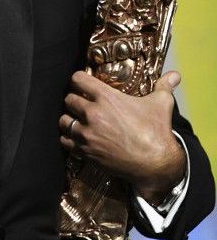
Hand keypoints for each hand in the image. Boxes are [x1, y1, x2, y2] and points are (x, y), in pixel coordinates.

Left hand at [59, 70, 186, 203]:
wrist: (156, 164)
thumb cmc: (157, 132)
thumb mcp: (161, 104)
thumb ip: (164, 86)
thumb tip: (175, 75)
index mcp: (106, 98)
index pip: (78, 79)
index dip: (79, 79)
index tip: (83, 82)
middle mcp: (92, 114)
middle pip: (69, 99)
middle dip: (75, 99)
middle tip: (82, 103)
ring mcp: (87, 134)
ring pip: (63, 121)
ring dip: (69, 119)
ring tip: (77, 120)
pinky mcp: (86, 152)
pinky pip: (65, 141)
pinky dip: (69, 139)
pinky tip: (77, 137)